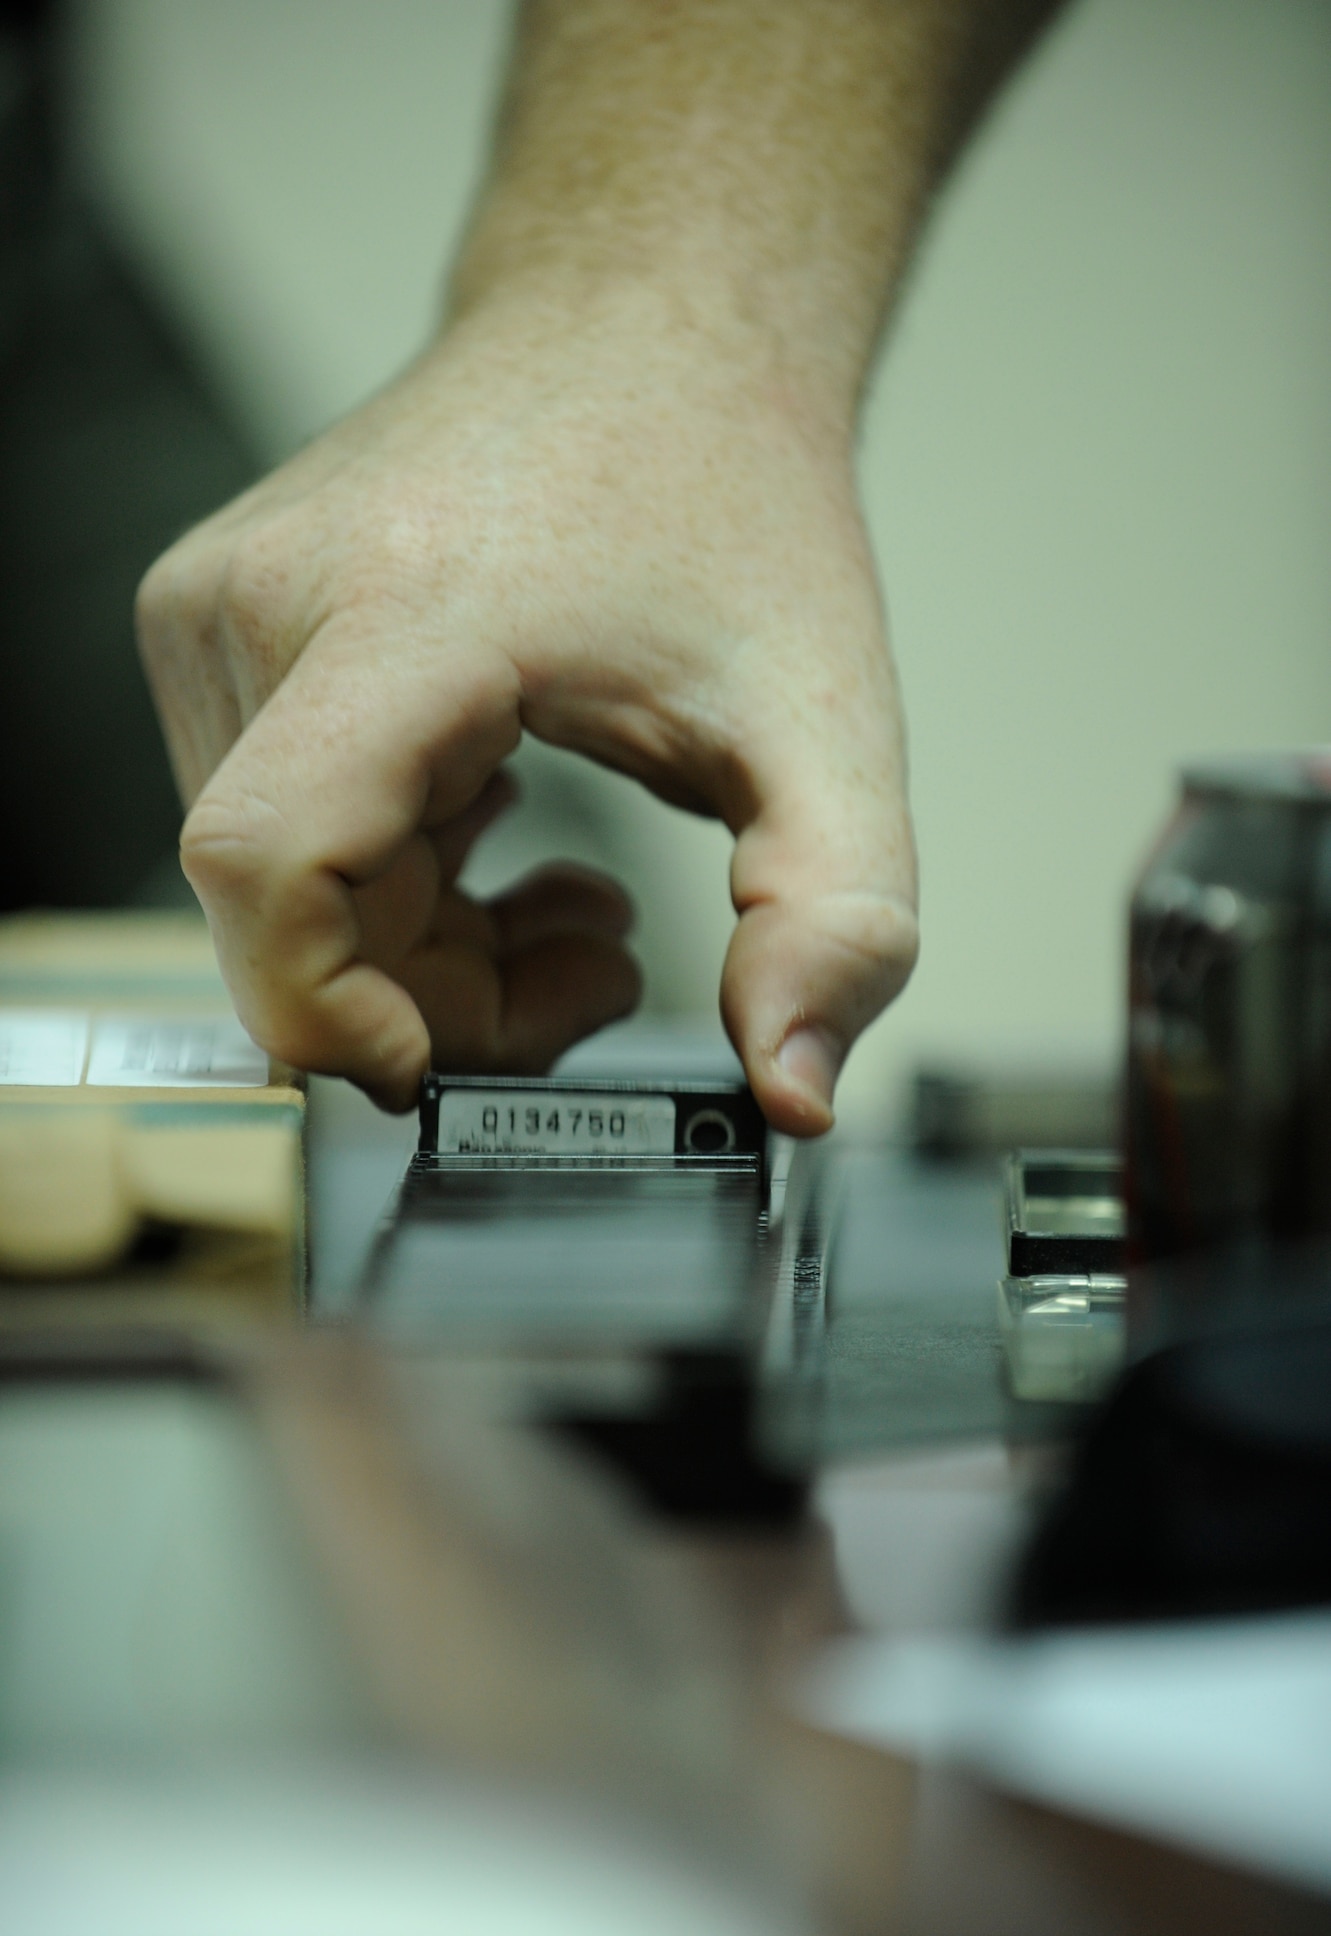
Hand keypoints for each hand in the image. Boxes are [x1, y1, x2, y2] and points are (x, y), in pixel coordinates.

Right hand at [137, 294, 917, 1131]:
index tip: (434, 1067)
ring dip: (426, 945)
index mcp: (406, 612)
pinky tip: (505, 832)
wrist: (647, 324)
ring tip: (577, 896)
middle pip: (288, 908)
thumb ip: (839, 920)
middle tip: (599, 968)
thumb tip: (791, 1093)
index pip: (268, 864)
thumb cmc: (726, 497)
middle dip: (439, 997)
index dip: (329, 1009)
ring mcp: (225, 606)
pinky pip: (277, 823)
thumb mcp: (827, 726)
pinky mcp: (219, 622)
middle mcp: (272, 598)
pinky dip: (393, 878)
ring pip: (280, 883)